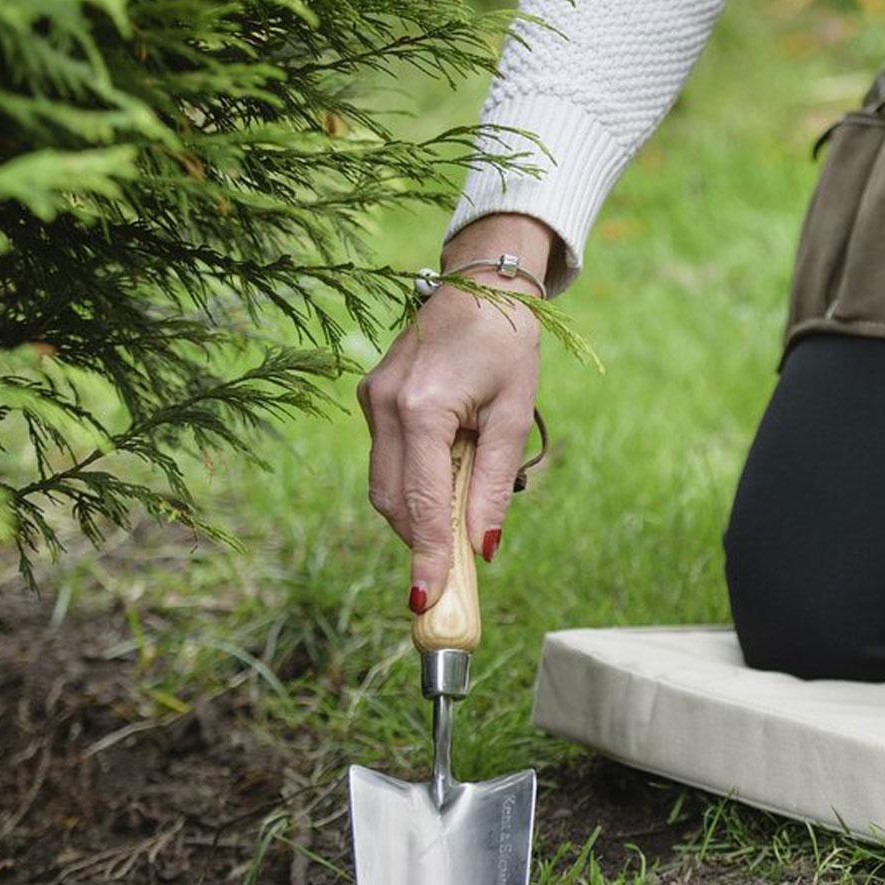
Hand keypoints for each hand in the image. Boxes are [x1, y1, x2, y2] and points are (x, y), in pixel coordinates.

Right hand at [357, 214, 558, 613]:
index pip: (421, 502)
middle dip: (421, 541)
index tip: (428, 600)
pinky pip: (386, 458)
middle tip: (453, 577)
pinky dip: (413, 482)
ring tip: (456, 526)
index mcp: (420, 409)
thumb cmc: (508, 344)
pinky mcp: (371, 396)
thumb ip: (492, 483)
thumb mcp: (513, 416)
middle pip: (393, 501)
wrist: (482, 284)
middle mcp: (384, 405)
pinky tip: (445, 479)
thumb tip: (483, 548)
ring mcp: (370, 399)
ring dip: (417, 514)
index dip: (427, 555)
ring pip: (385, 484)